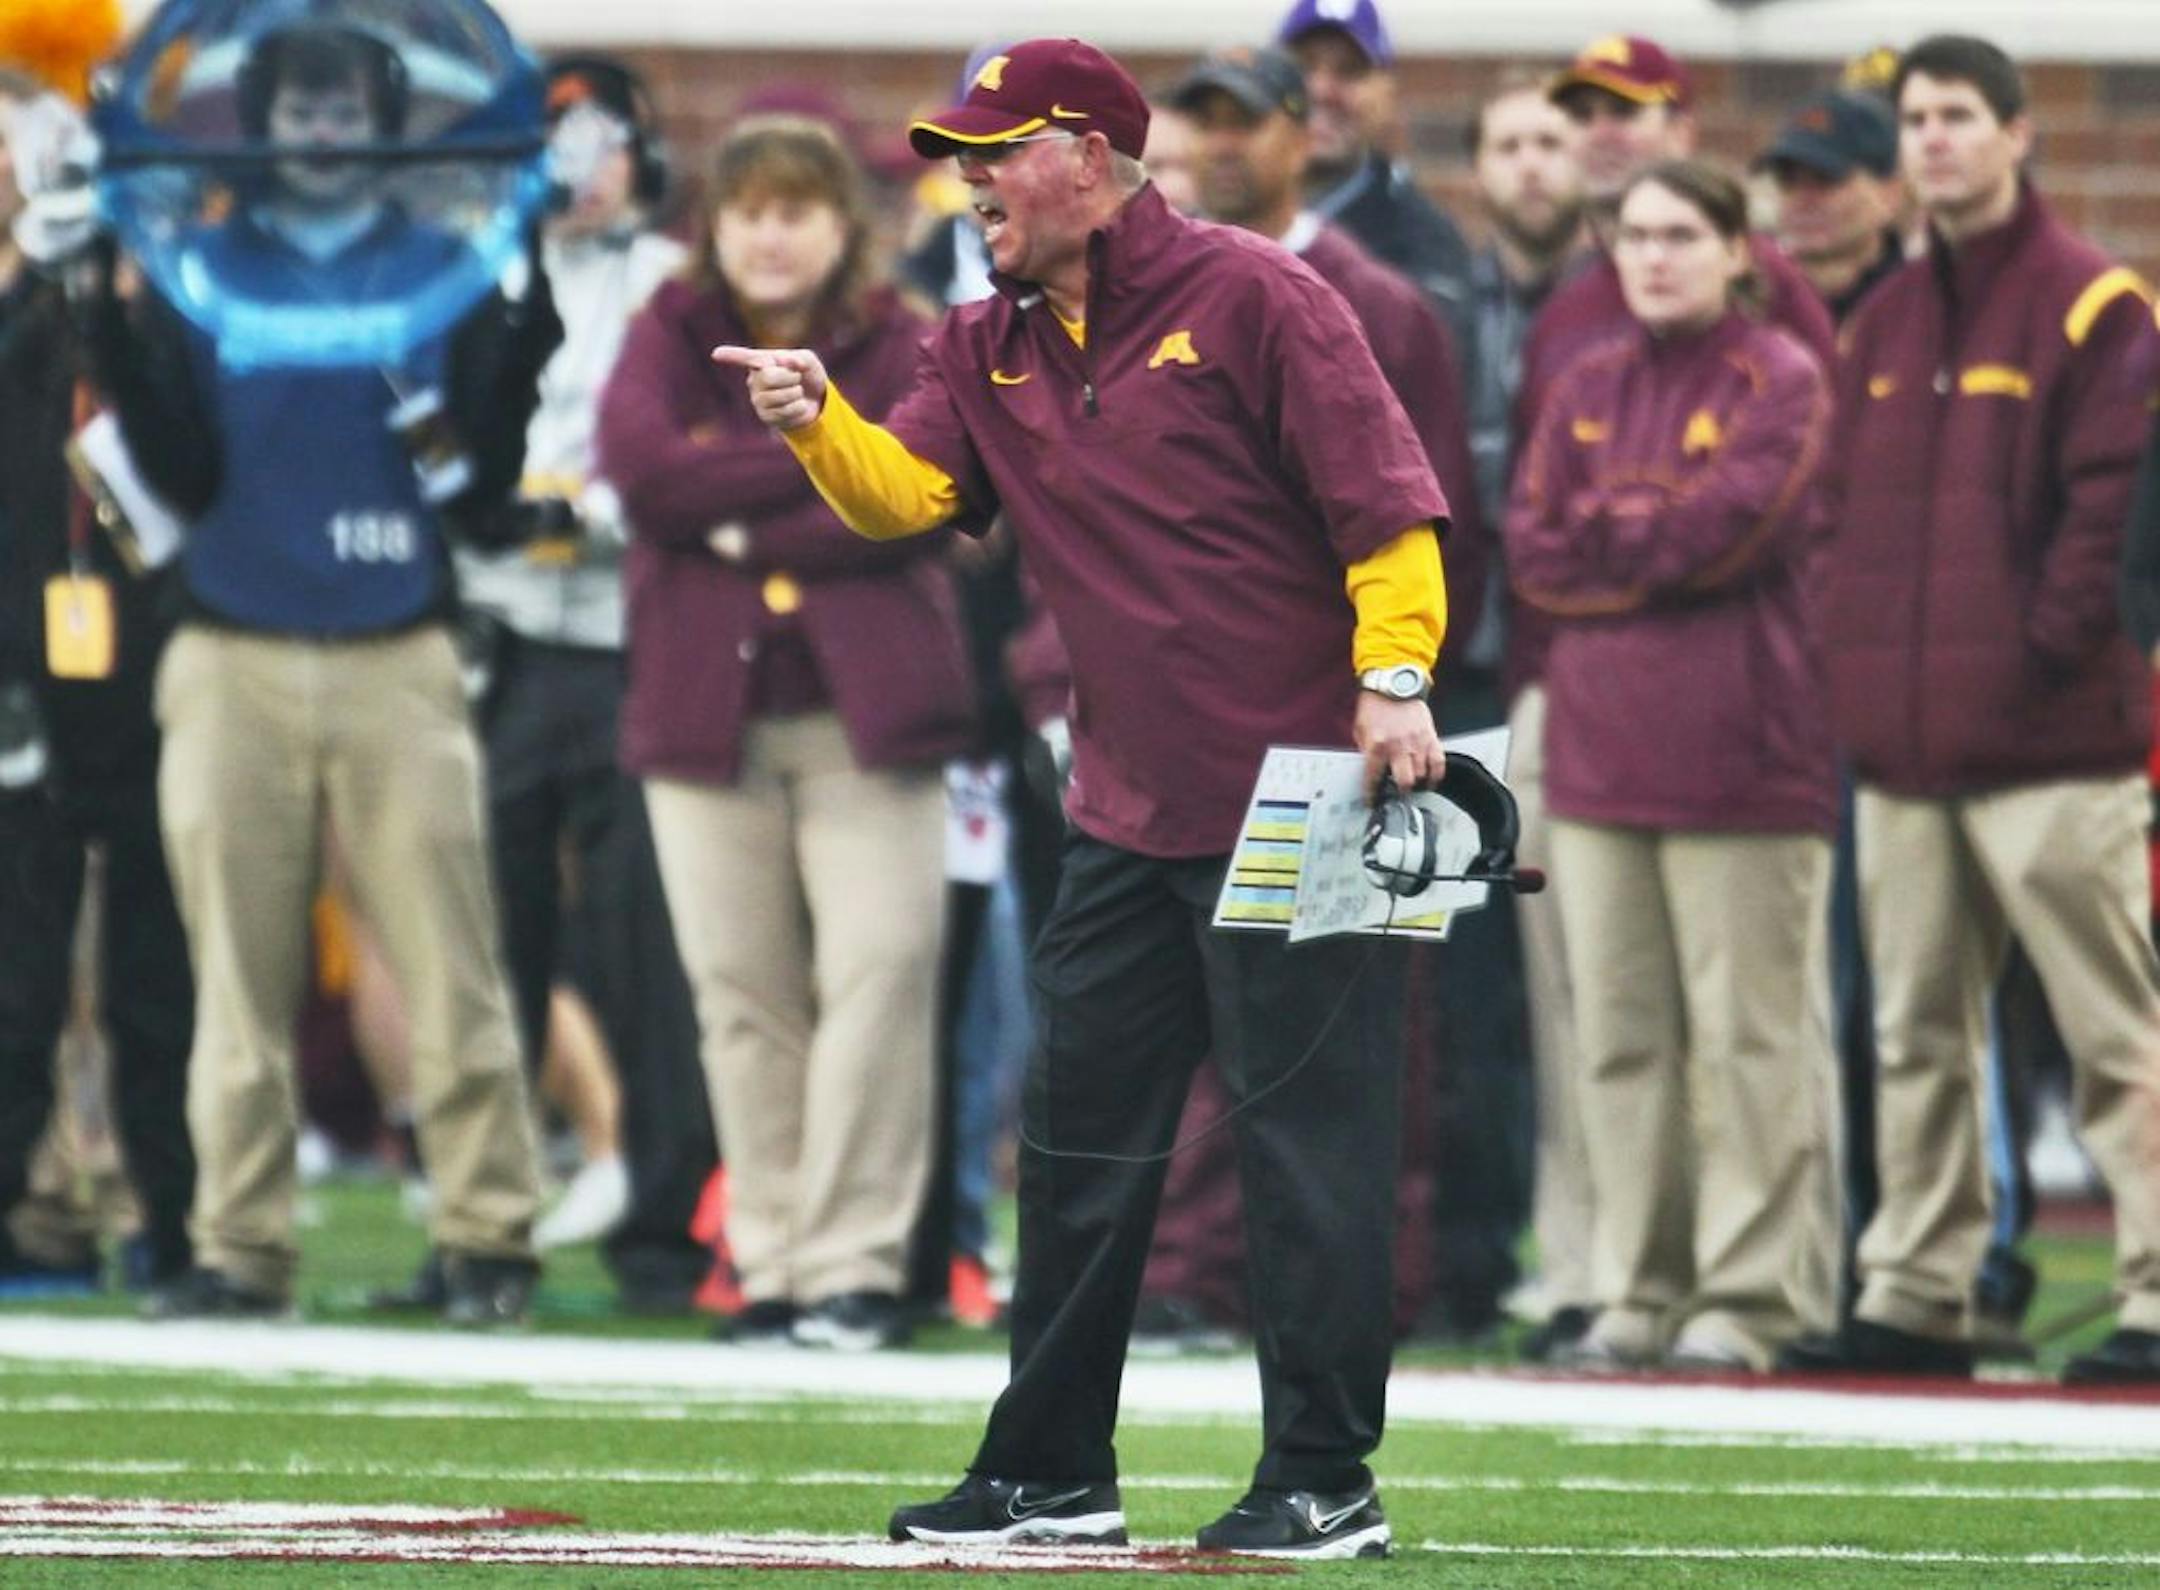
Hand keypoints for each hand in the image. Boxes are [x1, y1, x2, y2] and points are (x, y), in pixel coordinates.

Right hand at [711, 345, 828, 431]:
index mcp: (761, 361)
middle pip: (767, 377)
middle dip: (789, 377)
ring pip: (776, 396)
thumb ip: (798, 359)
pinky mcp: (766, 417)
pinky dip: (798, 407)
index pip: (744, 357)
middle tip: (796, 378)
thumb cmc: (806, 375)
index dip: (731, 355)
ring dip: (795, 393)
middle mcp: (754, 380)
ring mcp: (758, 400)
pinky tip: (797, 405)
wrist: (816, 399)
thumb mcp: (807, 361)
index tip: (716, 353)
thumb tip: (787, 363)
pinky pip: (783, 411)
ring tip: (797, 392)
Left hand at [1355, 691, 1444, 800]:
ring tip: (1413, 786)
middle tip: (1398, 794)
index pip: (1374, 778)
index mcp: (1377, 746)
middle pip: (1405, 782)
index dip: (1372, 794)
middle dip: (1401, 793)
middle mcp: (1398, 747)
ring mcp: (1417, 743)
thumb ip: (1365, 751)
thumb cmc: (1376, 705)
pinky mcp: (1431, 737)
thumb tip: (1370, 769)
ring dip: (1417, 784)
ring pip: (1422, 775)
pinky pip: (1438, 762)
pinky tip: (1431, 780)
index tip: (1372, 801)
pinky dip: (1436, 775)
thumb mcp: (1360, 729)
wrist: (1394, 683)